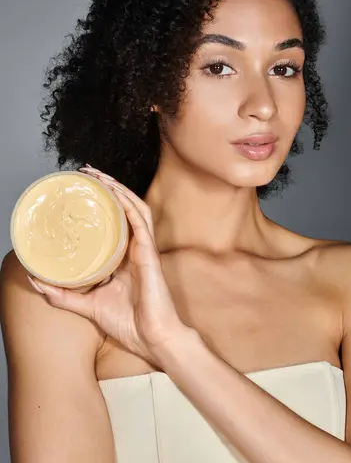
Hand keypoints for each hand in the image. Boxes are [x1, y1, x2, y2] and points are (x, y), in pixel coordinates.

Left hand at [27, 166, 191, 368]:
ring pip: (134, 208)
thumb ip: (63, 295)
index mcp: (124, 259)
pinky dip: (128, 204)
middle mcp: (134, 249)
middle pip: (125, 208)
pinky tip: (115, 192)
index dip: (102, 203)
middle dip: (108, 187)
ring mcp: (144, 249)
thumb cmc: (129, 323)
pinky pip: (140, 221)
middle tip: (88, 174)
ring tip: (99, 176)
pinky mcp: (149, 253)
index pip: (115, 222)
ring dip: (118, 189)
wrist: (153, 339)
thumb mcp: (87, 305)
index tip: (82, 191)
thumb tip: (35, 280)